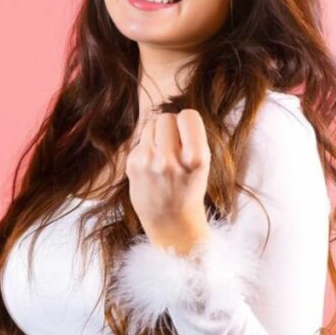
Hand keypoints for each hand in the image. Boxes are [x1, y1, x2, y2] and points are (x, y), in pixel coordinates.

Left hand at [125, 110, 211, 254]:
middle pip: (166, 117)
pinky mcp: (132, 164)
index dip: (188, 122)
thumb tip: (173, 112)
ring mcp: (148, 162)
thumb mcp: (203, 165)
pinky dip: (146, 148)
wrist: (170, 222)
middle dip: (170, 126)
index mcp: (195, 159)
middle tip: (174, 144)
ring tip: (163, 155)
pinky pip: (140, 140)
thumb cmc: (189, 190)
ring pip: (150, 125)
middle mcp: (170, 160)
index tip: (188, 134)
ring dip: (156, 135)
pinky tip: (151, 166)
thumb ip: (190, 138)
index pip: (188, 116)